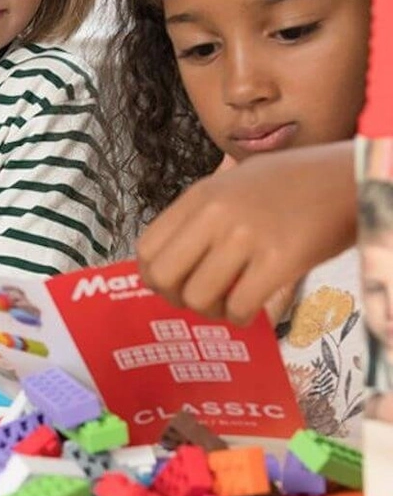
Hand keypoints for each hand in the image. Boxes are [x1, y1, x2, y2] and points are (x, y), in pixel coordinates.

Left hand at [136, 141, 355, 323]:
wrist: (348, 178)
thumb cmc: (294, 182)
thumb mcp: (235, 182)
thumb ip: (201, 214)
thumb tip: (172, 258)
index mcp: (201, 195)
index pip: (147, 248)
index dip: (155, 278)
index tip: (175, 286)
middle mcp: (216, 214)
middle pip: (164, 277)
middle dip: (178, 299)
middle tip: (203, 299)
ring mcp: (246, 236)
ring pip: (199, 298)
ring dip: (213, 311)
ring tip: (232, 302)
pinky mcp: (278, 260)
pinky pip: (239, 307)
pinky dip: (242, 317)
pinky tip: (254, 308)